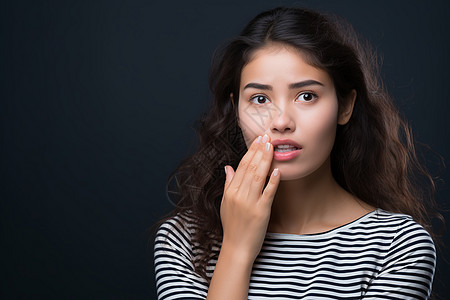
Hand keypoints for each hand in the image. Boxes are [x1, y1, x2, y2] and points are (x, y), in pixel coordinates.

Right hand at [221, 134, 280, 262]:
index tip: (257, 139)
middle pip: (250, 168)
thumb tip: (227, 167)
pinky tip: (278, 170)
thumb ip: (228, 184)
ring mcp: (250, 203)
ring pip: (258, 176)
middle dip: (259, 151)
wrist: (237, 248)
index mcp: (230, 191)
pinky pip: (268, 193)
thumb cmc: (232, 226)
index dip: (250, 151)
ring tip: (272, 146)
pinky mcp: (261, 212)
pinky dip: (273, 181)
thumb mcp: (225, 203)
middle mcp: (239, 195)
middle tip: (267, 136)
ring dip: (265, 160)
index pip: (241, 166)